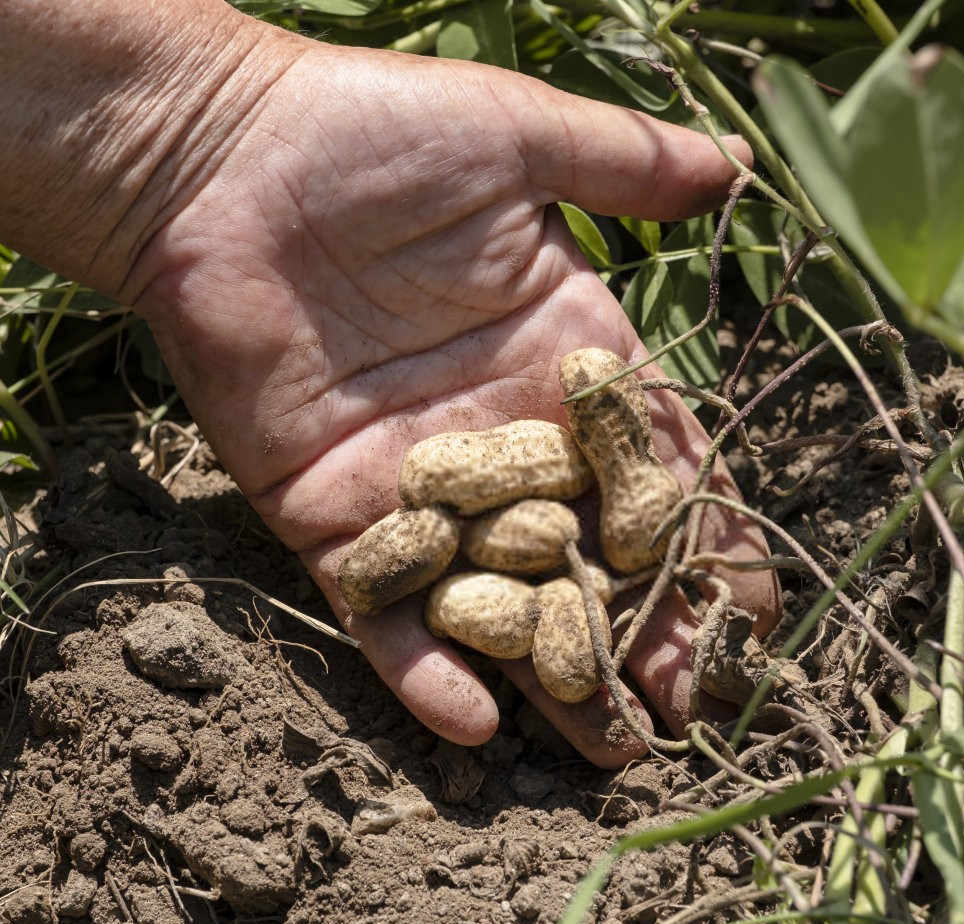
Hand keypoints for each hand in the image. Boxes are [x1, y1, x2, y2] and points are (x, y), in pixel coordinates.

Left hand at [125, 32, 777, 764]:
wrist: (211, 162)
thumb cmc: (367, 132)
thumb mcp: (514, 137)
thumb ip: (621, 167)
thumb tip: (736, 168)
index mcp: (560, 359)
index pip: (654, 467)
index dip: (704, 538)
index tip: (752, 610)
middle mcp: (498, 437)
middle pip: (587, 554)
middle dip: (642, 631)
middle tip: (692, 709)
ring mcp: (414, 487)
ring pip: (496, 596)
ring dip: (550, 676)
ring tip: (610, 752)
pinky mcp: (329, 516)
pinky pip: (381, 606)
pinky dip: (419, 664)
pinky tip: (473, 721)